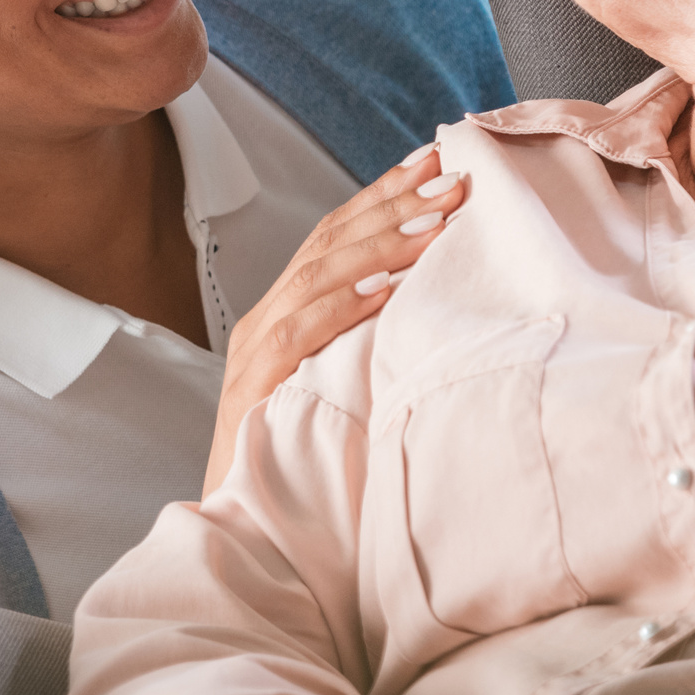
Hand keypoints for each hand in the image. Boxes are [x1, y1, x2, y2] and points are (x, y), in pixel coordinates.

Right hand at [205, 143, 467, 495]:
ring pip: (317, 277)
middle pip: (329, 242)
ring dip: (380, 245)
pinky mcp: (252, 388)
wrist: (244, 532)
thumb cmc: (304, 461)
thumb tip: (426, 301)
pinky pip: (300, 335)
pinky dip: (343, 306)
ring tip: (434, 223)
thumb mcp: (339, 386)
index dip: (382, 194)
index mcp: (284, 313)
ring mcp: (254, 352)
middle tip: (450, 178)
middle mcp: (264, 320)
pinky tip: (385, 289)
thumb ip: (365, 341)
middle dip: (392, 205)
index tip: (431, 161)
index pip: (334, 234)